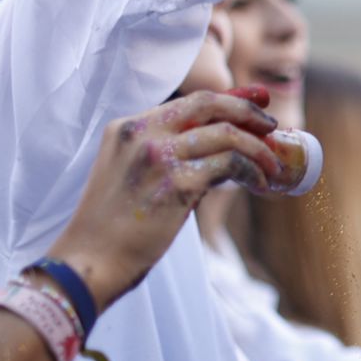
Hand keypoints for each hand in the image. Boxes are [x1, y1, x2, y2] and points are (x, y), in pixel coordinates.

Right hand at [49, 90, 283, 308]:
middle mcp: (141, 134)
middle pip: (210, 104)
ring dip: (259, 150)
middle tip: (272, 126)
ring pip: (227, 134)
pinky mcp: (177, 183)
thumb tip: (222, 145)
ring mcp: (158, 156)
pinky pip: (230, 165)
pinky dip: (252, 172)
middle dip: (248, 111)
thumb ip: (167, 152)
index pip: (190, 102)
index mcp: (128, 128)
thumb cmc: (113, 225)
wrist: (88, 261)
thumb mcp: (131, 173)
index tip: (258, 101)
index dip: (230, 99)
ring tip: (272, 167)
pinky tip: (259, 185)